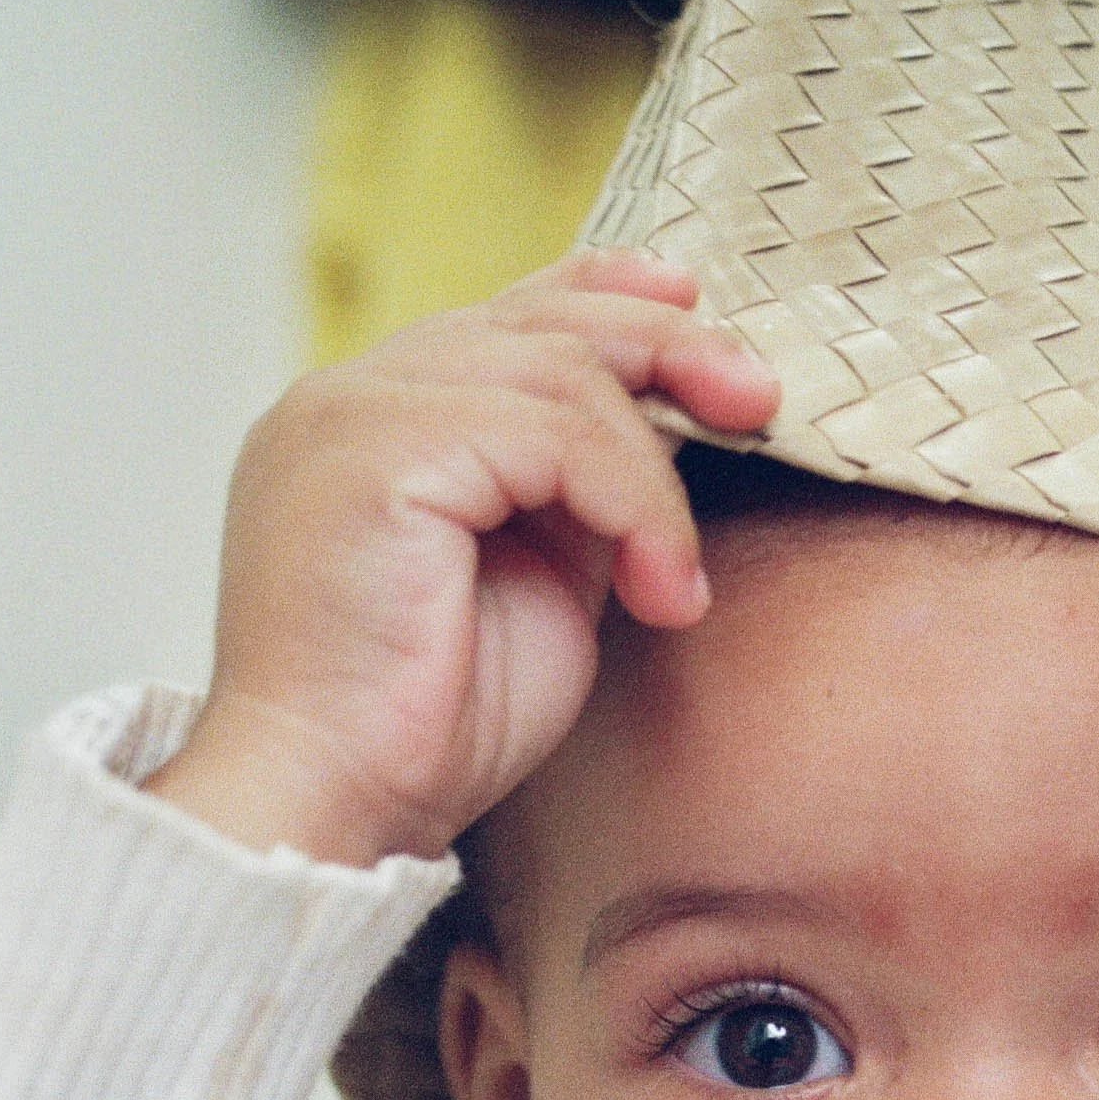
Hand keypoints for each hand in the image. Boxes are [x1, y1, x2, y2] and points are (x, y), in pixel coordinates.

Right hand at [148, 251, 779, 866]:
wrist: (341, 802)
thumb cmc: (432, 724)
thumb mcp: (539, 578)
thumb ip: (581, 492)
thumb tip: (674, 424)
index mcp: (374, 420)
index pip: (506, 313)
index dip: (614, 297)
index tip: (703, 316)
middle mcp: (348, 397)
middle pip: (541, 318)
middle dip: (668, 347)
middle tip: (757, 399)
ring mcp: (351, 413)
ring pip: (561, 373)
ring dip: (652, 476)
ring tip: (672, 579)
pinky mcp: (376, 451)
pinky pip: (551, 432)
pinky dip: (630, 503)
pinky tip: (653, 588)